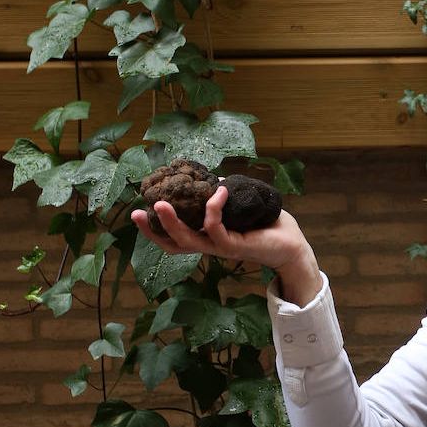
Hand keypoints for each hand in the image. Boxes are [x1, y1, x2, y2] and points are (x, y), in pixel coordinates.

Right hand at [131, 183, 323, 304]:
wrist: (292, 244)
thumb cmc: (268, 225)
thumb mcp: (242, 206)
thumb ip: (225, 196)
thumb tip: (213, 179)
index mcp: (208, 237)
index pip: (175, 238)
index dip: (154, 229)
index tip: (138, 212)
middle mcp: (210, 245)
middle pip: (173, 244)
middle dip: (151, 230)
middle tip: (134, 213)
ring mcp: (221, 247)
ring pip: (188, 240)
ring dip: (172, 223)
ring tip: (161, 203)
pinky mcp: (235, 246)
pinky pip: (216, 228)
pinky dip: (213, 208)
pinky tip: (219, 191)